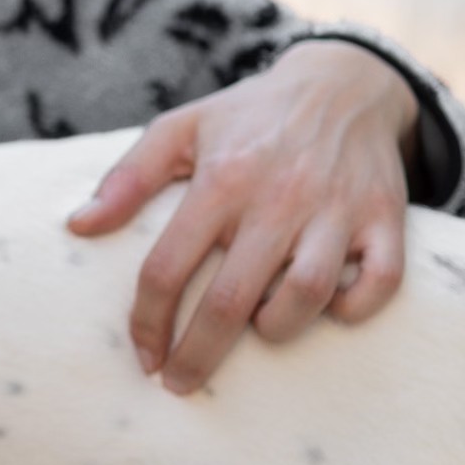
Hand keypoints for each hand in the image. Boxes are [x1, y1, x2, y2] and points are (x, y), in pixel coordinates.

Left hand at [67, 40, 420, 394]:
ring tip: (256, 330)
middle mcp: (278, 197)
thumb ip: (128, 178)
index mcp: (221, 180)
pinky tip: (329, 309)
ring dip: (276, 327)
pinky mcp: (386, 217)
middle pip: (230, 299)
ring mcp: (337, 209)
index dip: (147, 323)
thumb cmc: (249, 116)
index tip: (143, 357)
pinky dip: (354, 307)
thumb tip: (79, 226)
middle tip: (180, 383)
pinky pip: (381, 281)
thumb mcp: (180, 128)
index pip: (168, 268)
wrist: (344, 81)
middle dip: (198, 355)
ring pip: (307, 294)